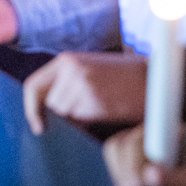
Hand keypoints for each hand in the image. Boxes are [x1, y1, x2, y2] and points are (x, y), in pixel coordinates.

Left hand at [21, 52, 146, 135]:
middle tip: (91, 104)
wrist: (154, 77)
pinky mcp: (95, 100)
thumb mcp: (88, 69)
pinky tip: (109, 107)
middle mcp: (70, 70)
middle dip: (65, 112)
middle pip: (50, 104)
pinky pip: (83, 120)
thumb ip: (65, 82)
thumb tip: (45, 110)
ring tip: (102, 102)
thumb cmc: (122, 78)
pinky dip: (92, 120)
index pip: (33, 86)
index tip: (38, 125)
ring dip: (79, 116)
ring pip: (65, 114)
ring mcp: (82, 84)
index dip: (31, 108)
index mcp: (66, 60)